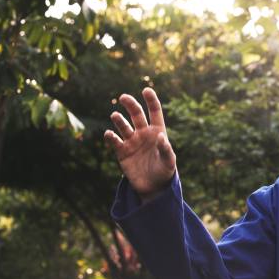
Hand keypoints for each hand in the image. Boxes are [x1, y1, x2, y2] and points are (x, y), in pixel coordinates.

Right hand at [104, 87, 175, 201]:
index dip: (151, 100)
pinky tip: (109, 134)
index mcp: (157, 131)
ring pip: (123, 126)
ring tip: (115, 116)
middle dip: (130, 104)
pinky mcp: (122, 152)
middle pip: (136, 114)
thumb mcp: (169, 162)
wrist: (153, 188)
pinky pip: (114, 141)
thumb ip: (166, 149)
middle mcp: (143, 133)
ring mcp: (132, 142)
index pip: (154, 112)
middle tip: (124, 97)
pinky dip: (110, 136)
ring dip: (119, 120)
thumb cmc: (164, 173)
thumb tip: (161, 136)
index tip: (146, 90)